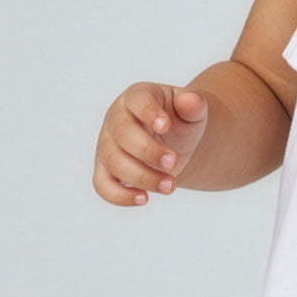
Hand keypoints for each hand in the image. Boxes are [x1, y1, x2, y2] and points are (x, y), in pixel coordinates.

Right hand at [93, 83, 207, 205]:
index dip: (148, 112)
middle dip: (148, 151)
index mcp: (137, 97)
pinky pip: (102, 185)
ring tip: (170, 186)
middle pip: (123, 134)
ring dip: (142, 177)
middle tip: (174, 163)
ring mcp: (106, 145)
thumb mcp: (192, 111)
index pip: (137, 100)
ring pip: (114, 162)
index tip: (165, 126)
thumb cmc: (179, 121)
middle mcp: (116, 119)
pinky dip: (120, 196)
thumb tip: (191, 100)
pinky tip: (144, 199)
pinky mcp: (104, 170)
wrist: (173, 142)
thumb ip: (194, 105)